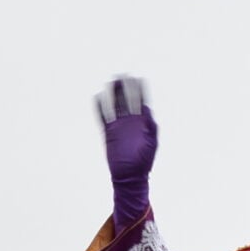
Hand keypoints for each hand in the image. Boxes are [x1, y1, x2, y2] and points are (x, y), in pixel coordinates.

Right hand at [94, 76, 156, 223]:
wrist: (129, 177)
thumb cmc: (144, 162)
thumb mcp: (151, 143)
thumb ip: (150, 126)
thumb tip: (147, 110)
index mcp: (141, 122)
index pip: (141, 101)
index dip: (140, 89)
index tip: (139, 77)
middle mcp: (129, 121)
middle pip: (126, 100)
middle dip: (125, 87)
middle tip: (123, 74)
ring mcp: (118, 126)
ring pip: (114, 105)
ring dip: (113, 94)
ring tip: (111, 81)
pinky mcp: (108, 133)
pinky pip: (102, 117)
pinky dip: (100, 107)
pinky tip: (98, 96)